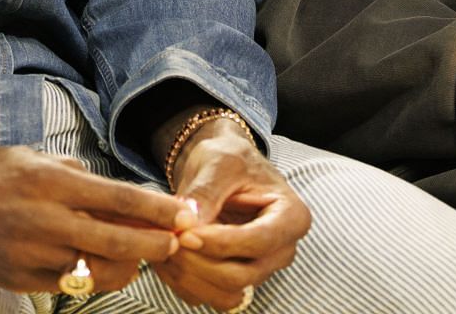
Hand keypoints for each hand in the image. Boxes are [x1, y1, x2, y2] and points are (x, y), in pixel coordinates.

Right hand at [0, 145, 196, 294]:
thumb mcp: (42, 160)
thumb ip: (84, 179)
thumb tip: (128, 200)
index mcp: (53, 182)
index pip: (119, 198)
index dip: (159, 209)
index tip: (187, 213)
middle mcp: (46, 218)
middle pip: (117, 240)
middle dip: (156, 244)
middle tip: (177, 242)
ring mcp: (33, 252)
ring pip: (98, 270)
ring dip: (127, 264)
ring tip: (137, 253)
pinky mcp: (21, 278)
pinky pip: (71, 285)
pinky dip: (92, 276)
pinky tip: (100, 265)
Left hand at [154, 120, 310, 310]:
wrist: (222, 169)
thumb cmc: (229, 159)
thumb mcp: (220, 162)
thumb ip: (205, 192)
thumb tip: (187, 223)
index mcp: (291, 217)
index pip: (258, 242)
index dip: (220, 243)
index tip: (185, 233)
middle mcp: (281, 250)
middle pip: (242, 276)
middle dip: (200, 262)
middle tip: (169, 239)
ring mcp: (260, 269)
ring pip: (226, 294)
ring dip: (190, 276)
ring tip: (164, 246)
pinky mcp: (237, 280)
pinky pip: (210, 297)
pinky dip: (184, 282)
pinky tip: (166, 257)